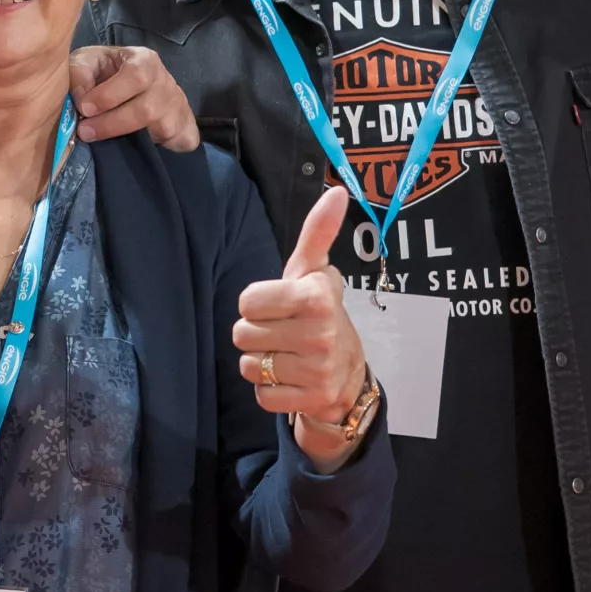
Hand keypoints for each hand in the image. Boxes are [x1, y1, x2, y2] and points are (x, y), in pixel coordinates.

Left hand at [68, 45, 197, 149]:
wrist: (132, 86)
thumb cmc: (107, 72)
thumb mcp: (88, 61)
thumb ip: (79, 72)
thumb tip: (80, 98)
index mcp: (144, 60)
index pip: (135, 75)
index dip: (109, 95)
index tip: (84, 108)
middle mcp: (166, 82)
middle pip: (147, 108)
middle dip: (112, 123)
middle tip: (85, 132)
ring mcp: (178, 106)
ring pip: (163, 128)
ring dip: (128, 138)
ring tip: (99, 140)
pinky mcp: (185, 127)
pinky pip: (184, 141)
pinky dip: (167, 148)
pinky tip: (139, 149)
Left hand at [233, 188, 370, 470]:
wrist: (348, 373)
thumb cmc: (318, 314)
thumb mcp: (315, 272)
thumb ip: (317, 232)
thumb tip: (337, 191)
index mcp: (317, 296)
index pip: (246, 301)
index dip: (256, 304)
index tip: (279, 305)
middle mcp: (320, 333)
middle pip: (242, 334)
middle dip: (255, 334)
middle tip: (282, 333)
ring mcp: (319, 370)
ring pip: (248, 366)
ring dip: (260, 363)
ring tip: (285, 355)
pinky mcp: (313, 400)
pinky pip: (261, 395)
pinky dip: (269, 390)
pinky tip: (289, 379)